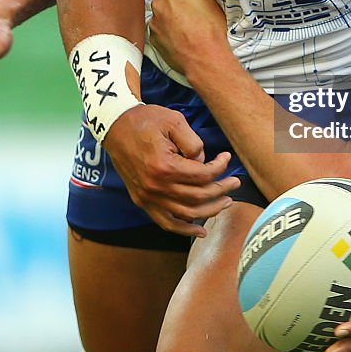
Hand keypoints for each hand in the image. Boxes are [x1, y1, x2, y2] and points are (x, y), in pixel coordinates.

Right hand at [103, 102, 240, 236]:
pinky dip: (184, 230)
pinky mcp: (142, 200)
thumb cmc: (146, 120)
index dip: (220, 168)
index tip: (227, 158)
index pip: (202, 176)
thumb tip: (204, 163)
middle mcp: (156, 187)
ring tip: (225, 201)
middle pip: (198, 197)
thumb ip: (194, 143)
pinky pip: (165, 222)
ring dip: (210, 210)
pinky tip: (201, 231)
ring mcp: (147, 197)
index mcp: (165, 166)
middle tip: (235, 183)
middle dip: (221, 190)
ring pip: (186, 213)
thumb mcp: (174, 121)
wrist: (116, 125)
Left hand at [147, 0, 227, 75]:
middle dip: (171, 2)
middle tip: (187, 10)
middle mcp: (159, 6)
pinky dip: (167, 33)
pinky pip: (159, 31)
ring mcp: (154, 24)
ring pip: (160, 15)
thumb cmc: (210, 30)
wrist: (205, 58)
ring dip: (169, 19)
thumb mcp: (209, 0)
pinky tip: (181, 39)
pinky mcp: (154, 40)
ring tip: (186, 28)